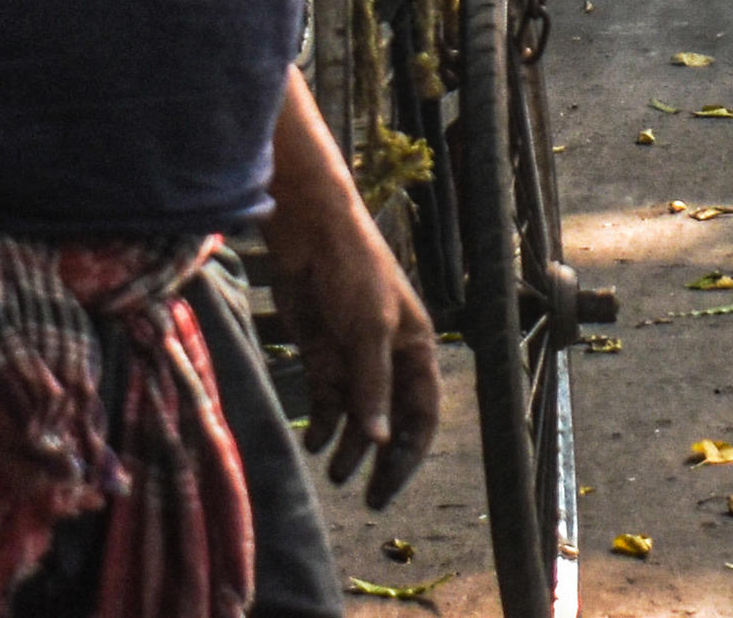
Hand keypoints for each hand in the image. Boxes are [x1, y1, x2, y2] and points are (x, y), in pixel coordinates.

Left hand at [261, 186, 444, 502]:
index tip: (389, 484)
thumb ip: (372, 386)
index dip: (410, 451)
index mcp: (415, 348)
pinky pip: (327, 400)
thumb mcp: (369, 330)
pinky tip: (313, 443)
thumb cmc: (353, 272)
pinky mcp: (322, 353)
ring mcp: (353, 357)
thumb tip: (379, 441)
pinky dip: (323, 425)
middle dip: (381, 459)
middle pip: (392, 420)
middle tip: (368, 498)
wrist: (310, 234)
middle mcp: (388, 357)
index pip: (422, 412)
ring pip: (357, 415)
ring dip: (349, 447)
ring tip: (333, 474)